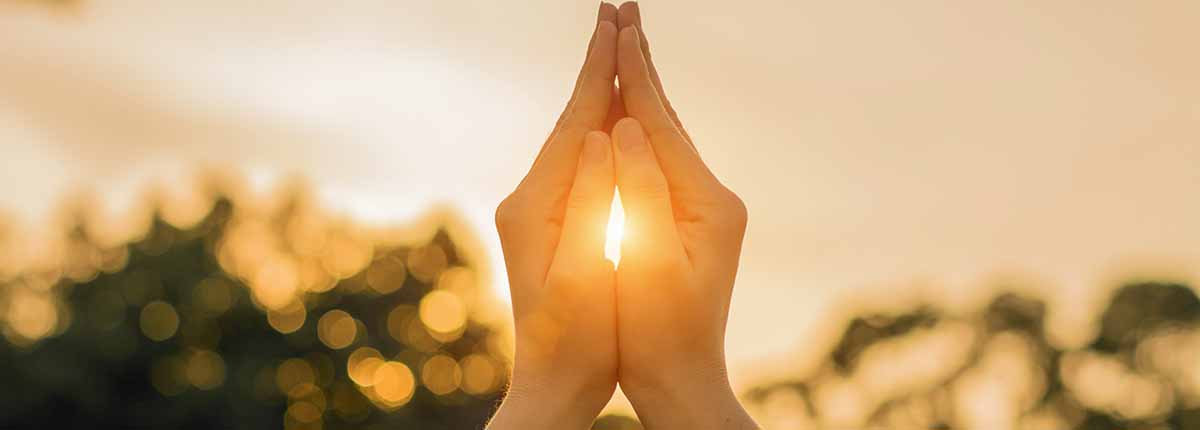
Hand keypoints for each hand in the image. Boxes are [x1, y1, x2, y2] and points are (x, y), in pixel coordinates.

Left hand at [487, 4, 619, 428]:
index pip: (574, 121)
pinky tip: (617, 118)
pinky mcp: (552, 226)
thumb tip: (601, 135)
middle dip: (598, 67)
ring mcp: (538, 211)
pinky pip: (582, 164)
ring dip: (601, 93)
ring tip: (619, 49)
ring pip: (577, 138)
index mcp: (536, 205)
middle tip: (615, 12)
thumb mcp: (585, 269)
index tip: (615, 22)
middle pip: (573, 120)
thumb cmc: (576, 338)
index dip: (598, 70)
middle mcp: (529, 199)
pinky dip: (603, 132)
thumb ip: (592, 201)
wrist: (554, 383)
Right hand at [611, 3, 757, 428]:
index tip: (616, 25)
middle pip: (668, 119)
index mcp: (707, 202)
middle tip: (623, 10)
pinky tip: (630, 114)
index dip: (634, 73)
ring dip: (642, 91)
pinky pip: (660, 163)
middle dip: (641, 65)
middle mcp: (715, 198)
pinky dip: (642, 130)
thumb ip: (639, 191)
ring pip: (665, 137)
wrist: (683, 381)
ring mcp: (706, 210)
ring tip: (626, 44)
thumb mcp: (648, 261)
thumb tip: (626, 127)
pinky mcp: (691, 224)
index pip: (661, 124)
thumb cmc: (658, 333)